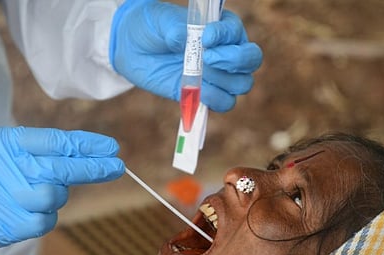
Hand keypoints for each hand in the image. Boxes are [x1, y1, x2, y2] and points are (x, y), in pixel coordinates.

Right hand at [0, 127, 123, 247]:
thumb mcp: (1, 144)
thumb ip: (38, 145)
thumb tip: (84, 151)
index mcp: (11, 143)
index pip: (58, 142)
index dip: (88, 145)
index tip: (112, 147)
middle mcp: (14, 168)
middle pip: (64, 169)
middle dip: (96, 169)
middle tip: (118, 166)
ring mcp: (12, 198)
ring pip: (56, 197)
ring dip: (55, 195)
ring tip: (31, 191)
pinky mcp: (12, 225)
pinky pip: (46, 221)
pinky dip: (43, 216)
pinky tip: (27, 209)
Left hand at [109, 0, 262, 111]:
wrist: (132, 48)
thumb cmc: (151, 27)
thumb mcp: (162, 22)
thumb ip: (178, 30)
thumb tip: (189, 43)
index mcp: (221, 28)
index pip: (236, 32)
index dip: (225, 36)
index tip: (205, 37)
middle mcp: (225, 52)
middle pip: (251, 60)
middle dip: (233, 61)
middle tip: (206, 58)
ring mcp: (216, 75)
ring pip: (241, 84)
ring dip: (223, 81)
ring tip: (198, 74)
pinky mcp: (205, 94)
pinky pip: (224, 103)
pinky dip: (214, 100)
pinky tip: (197, 92)